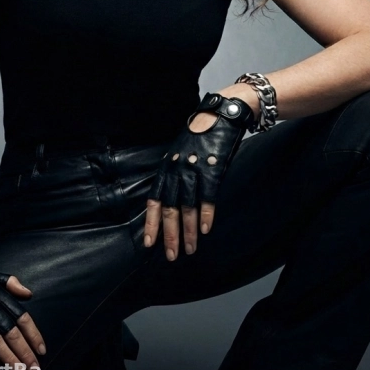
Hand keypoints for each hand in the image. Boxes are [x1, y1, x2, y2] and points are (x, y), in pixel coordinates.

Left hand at [144, 91, 254, 260]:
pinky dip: (206, 215)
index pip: (153, 200)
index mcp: (166, 168)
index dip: (151, 223)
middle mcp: (176, 170)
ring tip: (190, 250)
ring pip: (187, 208)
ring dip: (189, 231)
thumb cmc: (201, 134)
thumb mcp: (180, 152)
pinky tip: (206, 230)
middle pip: (169, 209)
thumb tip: (172, 199)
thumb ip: (175, 174)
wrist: (221, 114)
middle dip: (169, 235)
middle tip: (171, 256)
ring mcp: (194, 170)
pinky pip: (208, 197)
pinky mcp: (211, 169)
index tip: (149, 243)